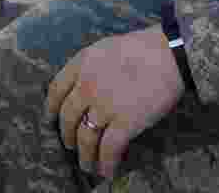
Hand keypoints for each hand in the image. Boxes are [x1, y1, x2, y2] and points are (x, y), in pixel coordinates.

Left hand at [44, 26, 184, 178]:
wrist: (168, 54)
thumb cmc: (143, 48)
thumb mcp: (106, 48)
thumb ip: (90, 65)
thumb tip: (84, 83)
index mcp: (82, 63)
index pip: (56, 89)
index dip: (51, 107)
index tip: (50, 118)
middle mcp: (87, 85)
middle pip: (68, 117)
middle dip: (67, 135)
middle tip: (69, 145)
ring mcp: (104, 105)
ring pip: (85, 137)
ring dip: (85, 155)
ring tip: (87, 165)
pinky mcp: (125, 122)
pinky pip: (109, 148)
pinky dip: (106, 163)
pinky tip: (107, 170)